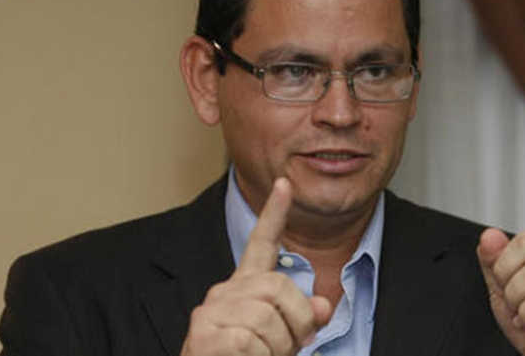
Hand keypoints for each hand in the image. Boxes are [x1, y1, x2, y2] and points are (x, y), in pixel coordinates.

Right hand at [180, 178, 332, 355]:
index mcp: (245, 288)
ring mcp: (210, 312)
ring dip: (277, 348)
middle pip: (278, 286)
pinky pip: (248, 342)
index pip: (261, 244)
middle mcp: (224, 292)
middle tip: (288, 348)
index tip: (285, 184)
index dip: (274, 214)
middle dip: (297, 321)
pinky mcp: (202, 335)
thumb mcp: (283, 339)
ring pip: (266, 318)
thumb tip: (322, 307)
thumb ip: (302, 317)